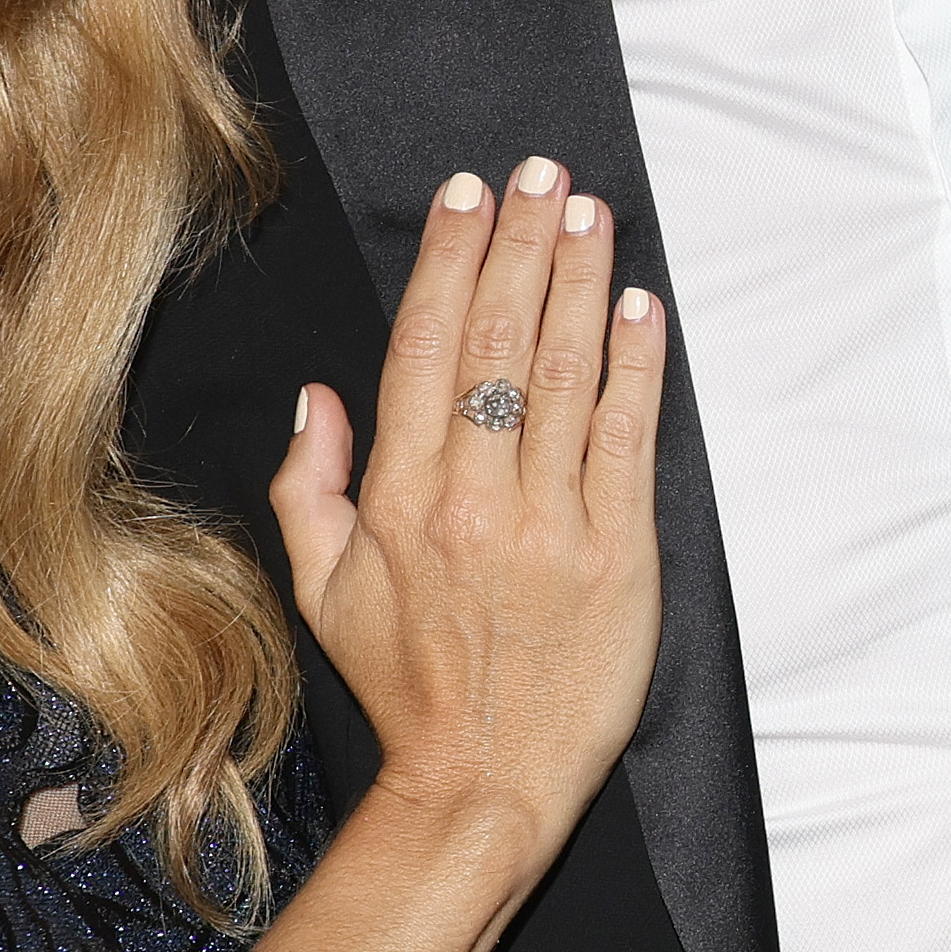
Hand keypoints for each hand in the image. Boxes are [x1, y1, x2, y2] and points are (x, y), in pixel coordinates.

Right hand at [266, 159, 667, 873]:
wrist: (483, 779)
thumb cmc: (406, 683)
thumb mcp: (322, 588)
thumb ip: (310, 485)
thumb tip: (319, 394)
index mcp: (400, 497)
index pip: (427, 350)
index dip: (452, 263)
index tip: (471, 196)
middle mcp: (474, 498)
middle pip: (501, 342)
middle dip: (523, 245)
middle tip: (543, 172)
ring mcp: (552, 523)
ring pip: (568, 374)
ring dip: (583, 282)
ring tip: (592, 213)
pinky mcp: (621, 552)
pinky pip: (629, 437)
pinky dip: (637, 365)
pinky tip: (640, 307)